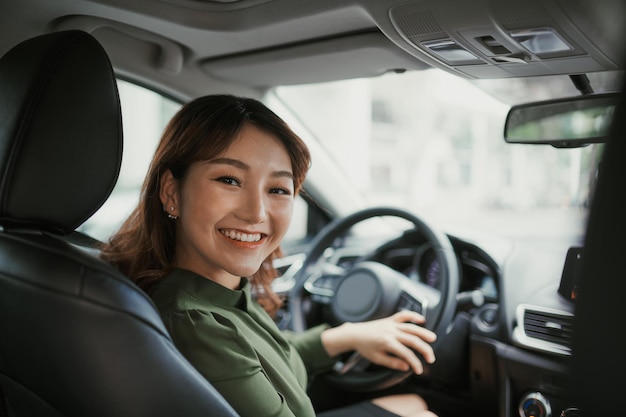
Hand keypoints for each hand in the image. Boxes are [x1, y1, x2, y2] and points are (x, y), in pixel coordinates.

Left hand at [321, 310, 436, 373]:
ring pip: (411, 327)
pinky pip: (403, 315)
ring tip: (433, 339)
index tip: (419, 370)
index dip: (415, 363)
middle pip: (412, 340)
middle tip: (431, 358)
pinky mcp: (390, 319)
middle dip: (424, 349)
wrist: (354, 334)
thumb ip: (392, 362)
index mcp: (387, 343)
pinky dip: (413, 316)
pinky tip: (421, 319)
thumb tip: (406, 366)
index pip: (406, 354)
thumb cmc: (364, 347)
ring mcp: (391, 324)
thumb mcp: (377, 358)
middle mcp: (390, 332)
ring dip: (423, 332)